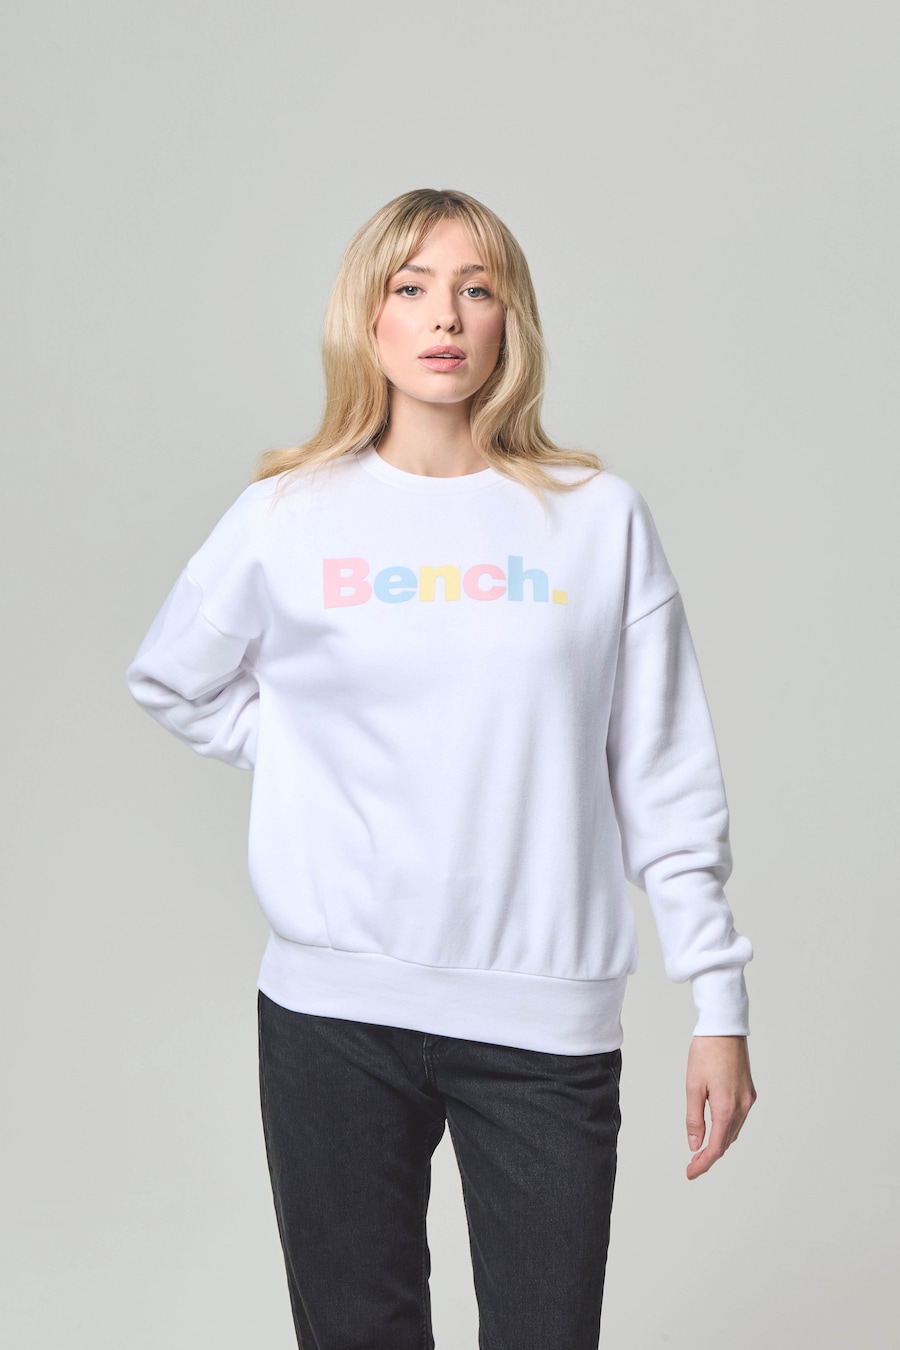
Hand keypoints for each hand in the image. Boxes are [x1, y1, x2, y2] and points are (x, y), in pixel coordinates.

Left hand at [685, 1035, 755, 1179]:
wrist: (725, 1028)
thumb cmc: (706, 1052)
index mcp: (726, 1108)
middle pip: (726, 1142)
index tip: (690, 1173)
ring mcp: (748, 1100)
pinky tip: (716, 1128)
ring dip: (719, 1143)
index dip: (703, 1164)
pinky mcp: (749, 1092)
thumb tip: (694, 1145)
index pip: (715, 1147)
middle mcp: (742, 1107)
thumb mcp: (693, 1086)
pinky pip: (739, 1119)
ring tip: (701, 1150)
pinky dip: (727, 1129)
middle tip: (692, 1164)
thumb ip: (694, 1119)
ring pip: (733, 1131)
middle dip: (709, 1156)